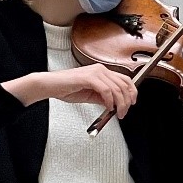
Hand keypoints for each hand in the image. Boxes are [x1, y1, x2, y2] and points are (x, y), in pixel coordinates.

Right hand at [3, 65, 137, 118]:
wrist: (50, 85)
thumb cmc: (67, 89)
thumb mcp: (91, 95)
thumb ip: (104, 98)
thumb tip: (116, 104)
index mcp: (102, 71)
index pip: (125, 79)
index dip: (132, 91)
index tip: (132, 102)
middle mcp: (100, 69)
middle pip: (124, 84)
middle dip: (127, 100)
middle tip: (124, 112)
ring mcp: (95, 72)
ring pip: (117, 88)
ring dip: (120, 103)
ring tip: (117, 112)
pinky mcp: (89, 77)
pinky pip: (106, 90)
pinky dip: (110, 101)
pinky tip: (108, 107)